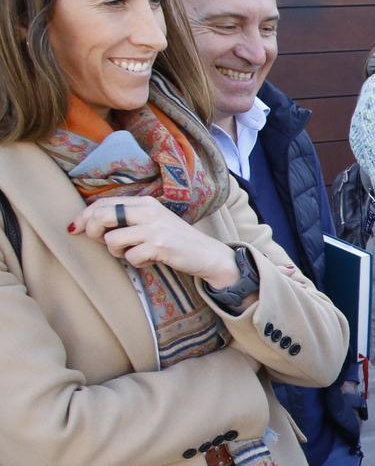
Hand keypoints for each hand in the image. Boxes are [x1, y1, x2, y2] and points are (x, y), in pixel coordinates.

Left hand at [71, 195, 238, 285]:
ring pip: (112, 240)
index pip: (103, 203)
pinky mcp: (160, 246)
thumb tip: (89, 224)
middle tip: (102, 242)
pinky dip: (136, 263)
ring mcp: (154, 228)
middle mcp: (149, 211)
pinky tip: (150, 260)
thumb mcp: (152, 222)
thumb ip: (128, 219)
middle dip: (93, 232)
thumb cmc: (176, 241)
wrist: (208, 255)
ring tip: (133, 254)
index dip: (85, 216)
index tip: (76, 228)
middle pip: (102, 216)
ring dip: (116, 252)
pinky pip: (130, 257)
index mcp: (145, 203)